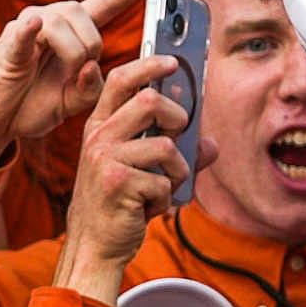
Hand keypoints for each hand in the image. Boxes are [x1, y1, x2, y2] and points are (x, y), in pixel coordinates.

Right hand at [0, 0, 154, 166]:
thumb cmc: (29, 106)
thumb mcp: (71, 103)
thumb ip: (92, 89)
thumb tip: (92, 67)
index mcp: (71, 34)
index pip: (105, 5)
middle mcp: (51, 21)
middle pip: (89, 15)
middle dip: (93, 46)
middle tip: (78, 74)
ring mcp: (28, 27)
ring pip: (67, 22)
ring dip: (73, 52)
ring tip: (60, 74)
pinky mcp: (8, 42)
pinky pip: (26, 28)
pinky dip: (33, 27)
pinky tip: (34, 26)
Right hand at [53, 51, 193, 287]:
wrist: (94, 245)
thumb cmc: (119, 203)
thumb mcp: (140, 170)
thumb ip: (174, 151)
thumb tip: (211, 145)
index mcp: (101, 127)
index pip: (120, 80)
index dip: (147, 65)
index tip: (172, 61)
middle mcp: (99, 137)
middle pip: (149, 101)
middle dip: (177, 116)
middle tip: (180, 133)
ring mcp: (105, 159)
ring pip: (165, 146)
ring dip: (177, 170)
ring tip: (165, 185)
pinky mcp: (117, 183)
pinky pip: (163, 180)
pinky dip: (166, 197)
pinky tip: (149, 207)